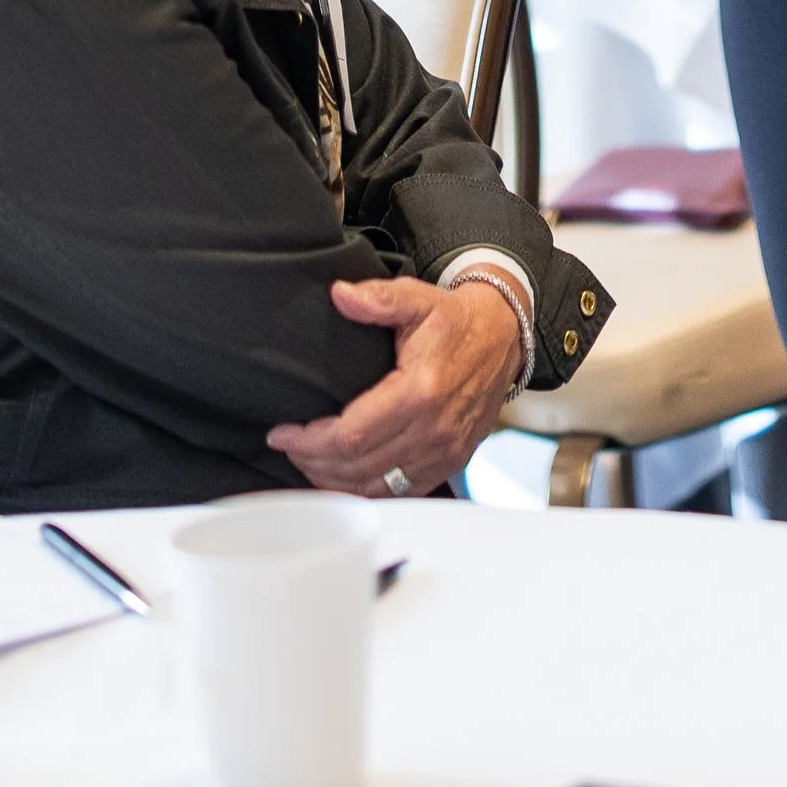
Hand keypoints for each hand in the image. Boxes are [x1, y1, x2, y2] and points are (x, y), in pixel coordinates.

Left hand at [267, 274, 525, 492]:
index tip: (281, 434)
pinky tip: (343, 478)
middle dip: (313, 462)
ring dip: (334, 481)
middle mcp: (434, 428)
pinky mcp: (450, 462)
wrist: (505, 336)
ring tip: (308, 463)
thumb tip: (339, 294)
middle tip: (289, 447)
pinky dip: (366, 492)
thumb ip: (378, 298)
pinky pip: (400, 492)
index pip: (351, 435)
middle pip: (357, 466)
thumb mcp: (418, 298)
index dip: (308, 441)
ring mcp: (444, 451)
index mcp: (421, 390)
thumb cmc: (457, 320)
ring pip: (376, 486)